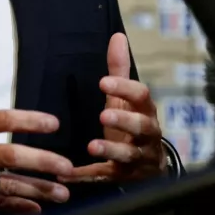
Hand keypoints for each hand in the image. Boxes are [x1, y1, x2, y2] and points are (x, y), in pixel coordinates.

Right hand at [0, 53, 74, 214]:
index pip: (0, 120)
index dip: (28, 121)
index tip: (52, 123)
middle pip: (9, 157)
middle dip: (42, 161)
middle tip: (67, 166)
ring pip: (6, 185)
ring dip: (37, 189)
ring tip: (62, 192)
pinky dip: (16, 206)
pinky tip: (36, 207)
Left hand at [60, 33, 166, 183]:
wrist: (148, 168)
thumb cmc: (132, 126)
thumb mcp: (126, 98)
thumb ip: (120, 70)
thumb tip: (117, 36)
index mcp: (145, 112)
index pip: (142, 96)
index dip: (125, 89)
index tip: (103, 81)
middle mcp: (147, 136)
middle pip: (142, 128)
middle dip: (125, 121)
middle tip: (104, 115)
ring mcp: (138, 160)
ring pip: (129, 157)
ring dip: (111, 151)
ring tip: (92, 146)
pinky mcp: (124, 179)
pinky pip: (105, 178)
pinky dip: (86, 176)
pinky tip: (66, 174)